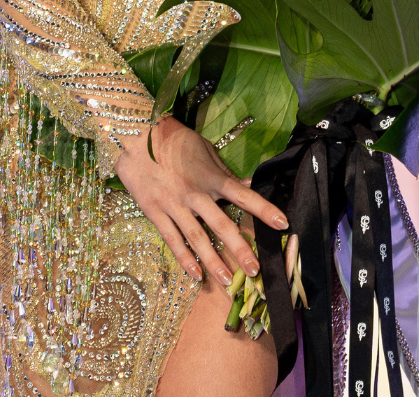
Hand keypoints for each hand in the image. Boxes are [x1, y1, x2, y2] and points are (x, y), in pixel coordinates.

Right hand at [114, 116, 287, 286]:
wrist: (136, 137)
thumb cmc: (175, 140)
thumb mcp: (205, 149)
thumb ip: (225, 172)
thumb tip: (248, 185)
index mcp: (211, 177)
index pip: (243, 196)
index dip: (264, 209)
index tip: (283, 224)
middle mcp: (195, 194)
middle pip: (221, 225)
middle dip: (240, 249)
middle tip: (255, 271)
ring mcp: (175, 205)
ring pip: (197, 238)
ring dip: (214, 262)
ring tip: (227, 282)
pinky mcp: (156, 213)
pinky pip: (172, 239)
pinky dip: (185, 258)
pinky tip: (196, 275)